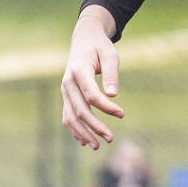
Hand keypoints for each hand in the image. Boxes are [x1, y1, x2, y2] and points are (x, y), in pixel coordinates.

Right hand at [60, 6, 124, 148]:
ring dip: (83, 133)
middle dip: (95, 126)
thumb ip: (111, 73)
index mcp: (79, 71)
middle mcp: (68, 83)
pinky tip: (85, 141)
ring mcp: (65, 91)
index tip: (122, 114)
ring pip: (70, 117)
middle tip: (111, 138)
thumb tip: (112, 96)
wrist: (84, 40)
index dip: (106, 107)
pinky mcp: (67, 96)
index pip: (91, 95)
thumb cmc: (100, 47)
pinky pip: (67, 116)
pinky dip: (75, 129)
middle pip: (79, 110)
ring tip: (98, 146)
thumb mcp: (110, 54)